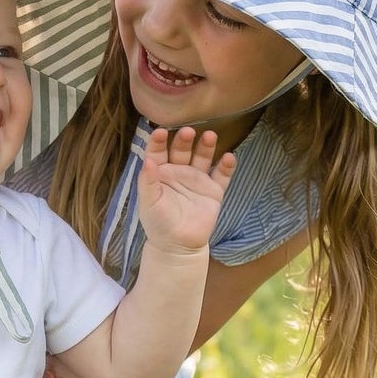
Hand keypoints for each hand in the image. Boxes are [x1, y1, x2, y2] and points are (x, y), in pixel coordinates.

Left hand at [136, 126, 235, 253]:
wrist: (178, 245)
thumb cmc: (158, 223)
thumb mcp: (149, 202)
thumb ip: (147, 182)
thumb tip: (148, 160)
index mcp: (160, 173)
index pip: (158, 152)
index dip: (158, 141)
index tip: (160, 132)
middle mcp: (179, 171)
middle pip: (182, 151)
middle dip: (184, 140)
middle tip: (188, 131)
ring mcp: (198, 180)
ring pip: (203, 158)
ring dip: (206, 146)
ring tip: (210, 135)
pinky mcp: (214, 191)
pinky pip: (222, 176)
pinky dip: (226, 166)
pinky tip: (229, 157)